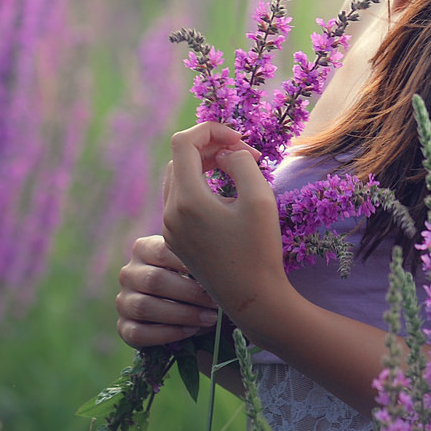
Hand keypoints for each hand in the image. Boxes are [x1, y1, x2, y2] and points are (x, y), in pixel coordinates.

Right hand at [114, 234, 220, 349]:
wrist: (178, 312)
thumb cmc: (191, 281)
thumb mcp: (193, 266)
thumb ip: (199, 261)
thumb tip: (220, 268)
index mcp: (143, 249)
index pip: (163, 252)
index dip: (189, 264)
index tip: (213, 275)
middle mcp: (128, 273)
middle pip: (154, 281)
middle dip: (189, 294)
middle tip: (215, 303)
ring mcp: (123, 301)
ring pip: (144, 307)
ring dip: (181, 315)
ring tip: (208, 319)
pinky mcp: (123, 327)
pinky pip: (139, 332)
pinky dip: (167, 333)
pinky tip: (190, 331)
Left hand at [159, 122, 287, 323]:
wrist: (252, 300)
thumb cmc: (260, 250)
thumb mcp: (260, 198)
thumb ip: (240, 163)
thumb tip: (223, 154)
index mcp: (187, 200)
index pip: (185, 142)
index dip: (212, 130)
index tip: (240, 140)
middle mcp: (170, 212)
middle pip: (180, 158)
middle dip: (211, 147)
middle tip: (247, 156)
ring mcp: (169, 228)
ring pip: (179, 178)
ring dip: (205, 166)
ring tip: (239, 171)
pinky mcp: (176, 240)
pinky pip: (180, 200)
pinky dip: (200, 187)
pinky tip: (227, 197)